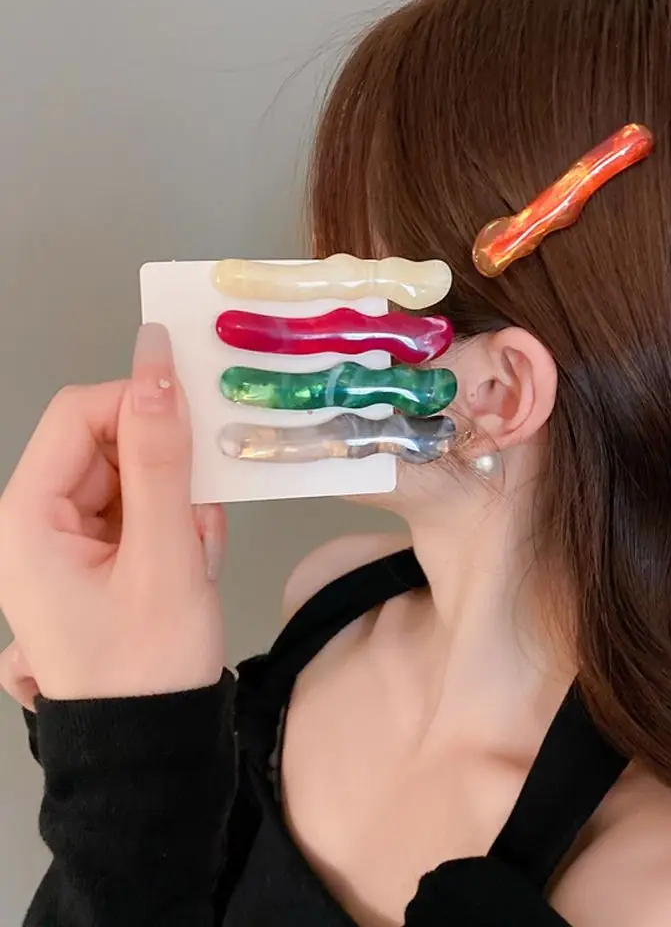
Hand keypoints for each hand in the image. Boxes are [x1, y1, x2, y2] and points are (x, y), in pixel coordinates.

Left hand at [0, 323, 225, 701]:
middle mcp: (38, 520)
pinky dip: (179, 532)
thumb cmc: (149, 661)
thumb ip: (162, 458)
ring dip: (181, 509)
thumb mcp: (165, 555)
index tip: (201, 427)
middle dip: (169, 475)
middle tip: (198, 524)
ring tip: (192, 563)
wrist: (151, 748)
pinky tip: (188, 571)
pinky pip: (146, 511)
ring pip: (140, 478)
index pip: (80, 413)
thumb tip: (158, 364)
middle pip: (112, 445)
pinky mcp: (99, 556)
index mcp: (27, 516)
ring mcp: (70, 539)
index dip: (140, 403)